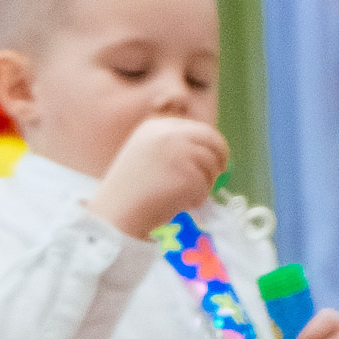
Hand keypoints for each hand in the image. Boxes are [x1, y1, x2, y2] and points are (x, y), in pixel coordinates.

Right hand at [86, 118, 228, 239]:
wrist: (117, 211)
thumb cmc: (131, 190)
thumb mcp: (147, 155)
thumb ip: (174, 148)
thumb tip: (211, 153)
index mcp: (156, 127)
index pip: (199, 129)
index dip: (212, 144)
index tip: (217, 155)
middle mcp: (169, 134)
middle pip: (213, 140)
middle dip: (221, 157)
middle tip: (221, 172)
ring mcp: (180, 153)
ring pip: (211, 167)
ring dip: (203, 185)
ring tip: (178, 196)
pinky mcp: (189, 174)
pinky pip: (205, 188)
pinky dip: (196, 199)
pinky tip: (174, 203)